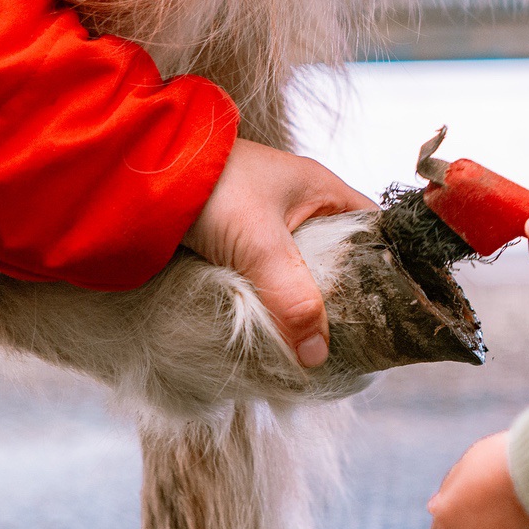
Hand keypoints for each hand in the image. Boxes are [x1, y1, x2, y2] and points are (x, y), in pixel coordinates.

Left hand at [183, 138, 376, 366]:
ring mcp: (269, 227)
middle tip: (351, 341)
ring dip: (303, 305)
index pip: (376, 232)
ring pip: (302, 275)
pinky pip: (269, 280)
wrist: (136, 171)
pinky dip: (272, 303)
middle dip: (343, 298)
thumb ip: (292, 298)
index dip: (388, 267)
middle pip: (340, 260)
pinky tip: (274, 331)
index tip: (392, 309)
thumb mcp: (259, 243)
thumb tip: (318, 357)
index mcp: (324, 191)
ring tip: (314, 347)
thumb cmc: (211, 187)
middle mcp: (303, 207)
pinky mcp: (238, 244)